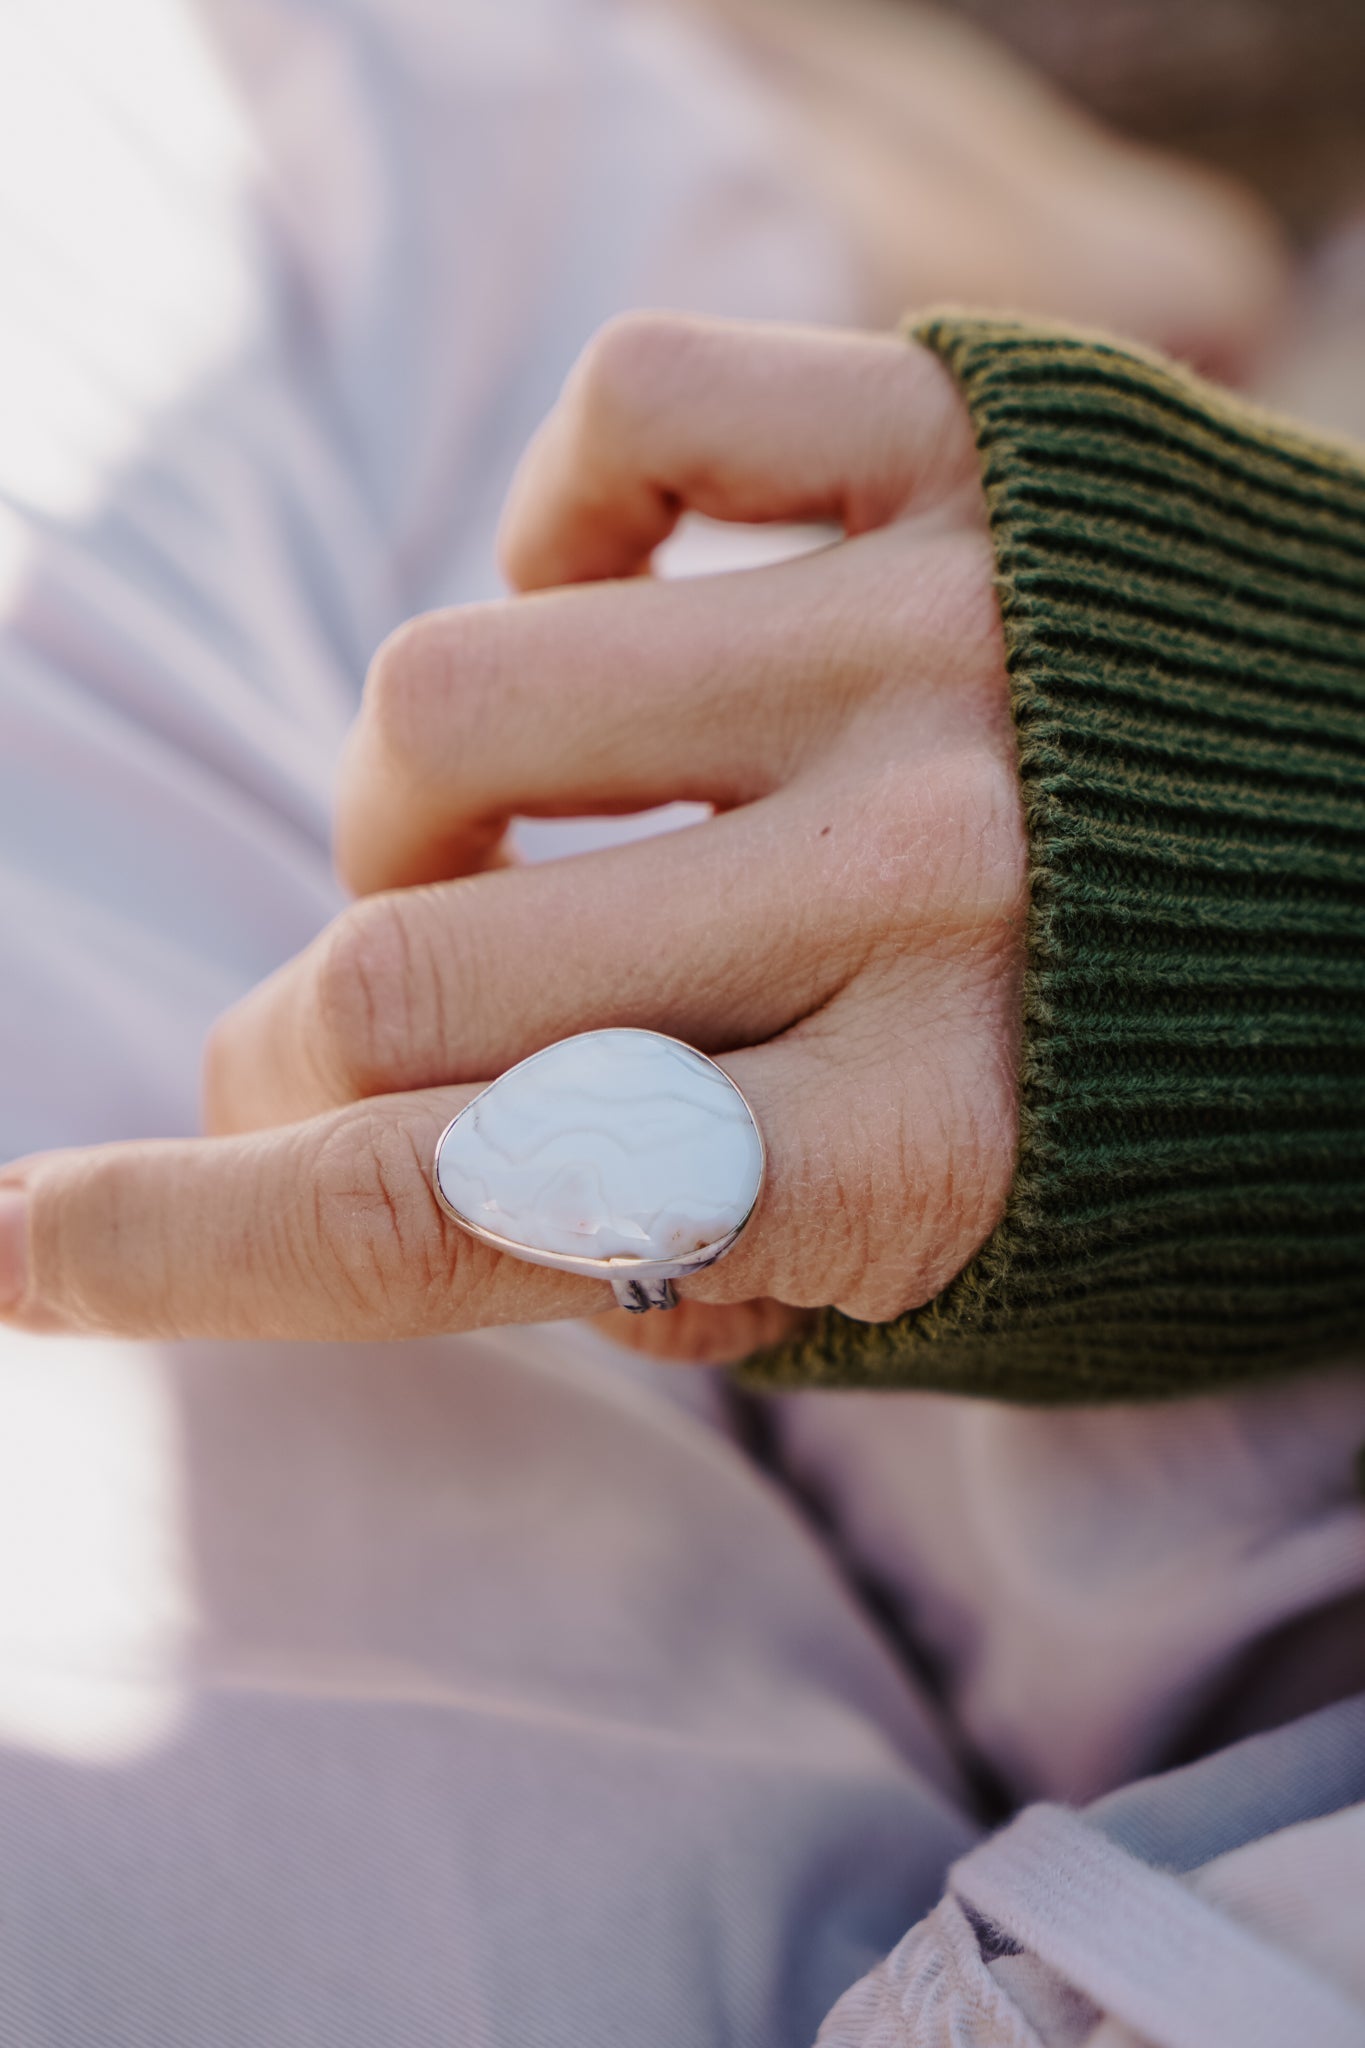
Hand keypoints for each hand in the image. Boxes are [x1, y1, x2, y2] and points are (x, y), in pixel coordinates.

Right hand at [0, 316, 1025, 1358]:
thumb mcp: (985, 1272)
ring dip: (413, 815)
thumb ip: (707, 1255)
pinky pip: (619, 427)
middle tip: (324, 1060)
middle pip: (400, 978)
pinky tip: (622, 616)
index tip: (20, 1247)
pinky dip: (557, 526)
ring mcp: (934, 645)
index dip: (185, 1250)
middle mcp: (918, 892)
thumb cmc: (1212, 1101)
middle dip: (291, 1056)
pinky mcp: (972, 447)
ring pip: (450, 702)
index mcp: (927, 1155)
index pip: (449, 1217)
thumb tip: (441, 1184)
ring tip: (515, 852)